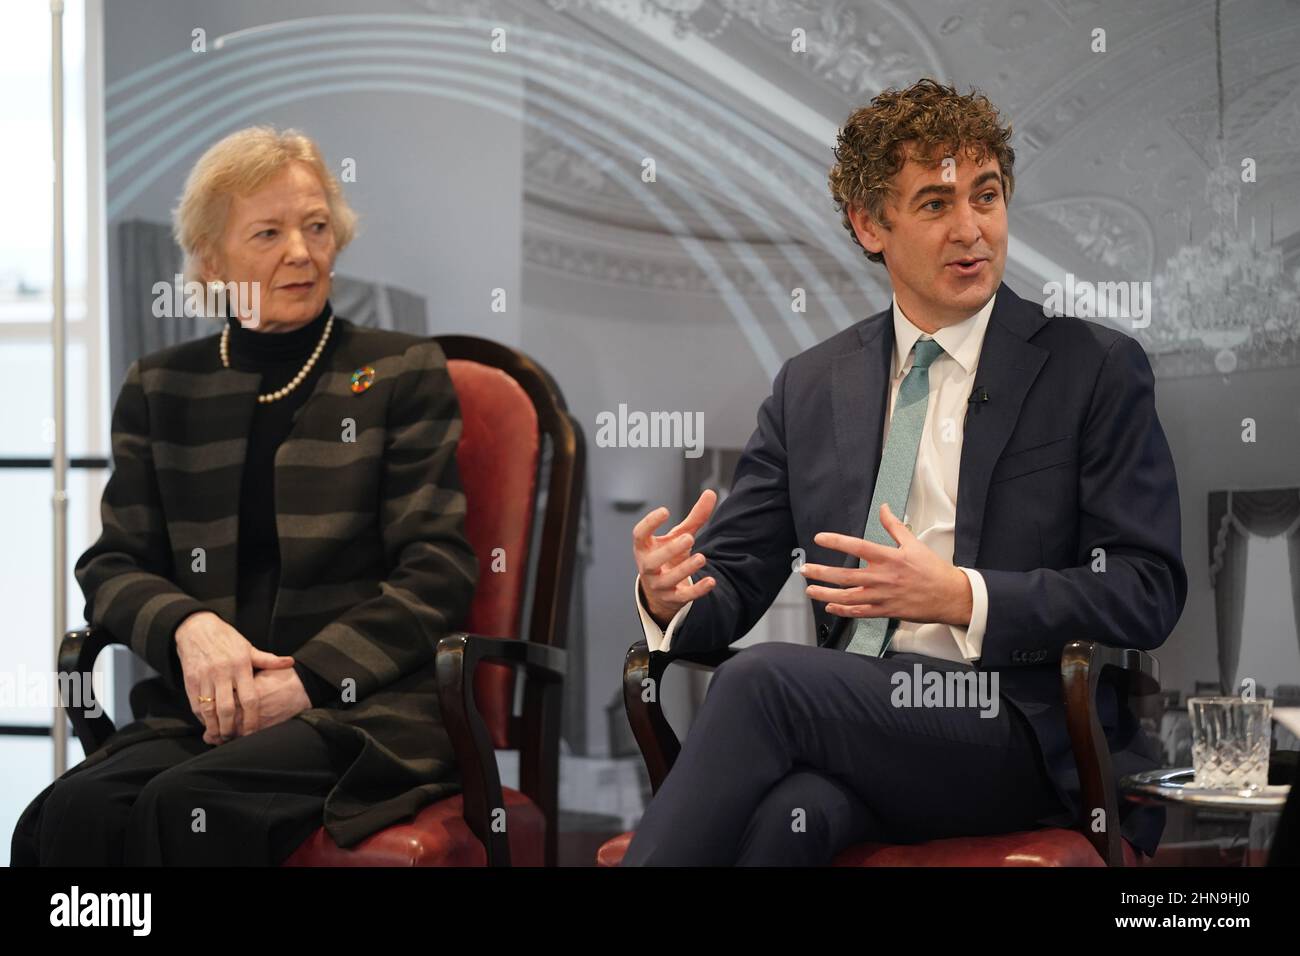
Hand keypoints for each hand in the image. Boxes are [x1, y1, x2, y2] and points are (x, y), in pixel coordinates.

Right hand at [174, 611, 295, 743]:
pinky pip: (196, 705)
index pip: (249, 698)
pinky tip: (208, 724)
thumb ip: (268, 660)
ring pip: (209, 710)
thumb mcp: (248, 647)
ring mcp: (205, 678)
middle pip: (227, 708)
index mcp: (240, 665)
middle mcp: (222, 673)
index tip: (253, 731)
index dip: (252, 718)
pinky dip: (202, 718)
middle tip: (234, 739)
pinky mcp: (190, 681)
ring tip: (221, 737)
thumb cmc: (226, 640)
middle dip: (231, 728)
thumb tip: (291, 662)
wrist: (196, 628)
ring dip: (215, 727)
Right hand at [632, 489, 718, 628]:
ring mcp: (658, 584)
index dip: (649, 523)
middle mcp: (647, 567)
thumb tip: (711, 493)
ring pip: (668, 580)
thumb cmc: (668, 555)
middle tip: (688, 538)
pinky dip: (697, 590)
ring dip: (685, 569)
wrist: (662, 588)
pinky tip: (711, 581)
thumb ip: (694, 517)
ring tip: (701, 558)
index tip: (664, 511)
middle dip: (670, 550)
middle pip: (652, 561)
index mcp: (644, 548)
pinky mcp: (672, 598)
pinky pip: (683, 596)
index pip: (639, 535)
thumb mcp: (679, 535)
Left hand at [800, 503, 972, 626]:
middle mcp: (882, 577)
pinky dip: (843, 610)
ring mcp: (883, 596)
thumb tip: (884, 508)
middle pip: (846, 575)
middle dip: (822, 573)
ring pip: (848, 597)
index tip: (820, 538)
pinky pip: (860, 612)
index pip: (858, 546)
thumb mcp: (914, 543)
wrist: (950, 596)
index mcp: (889, 558)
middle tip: (804, 570)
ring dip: (826, 594)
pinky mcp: (886, 611)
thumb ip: (894, 526)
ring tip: (810, 590)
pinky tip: (830, 607)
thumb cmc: (933, 570)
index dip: (837, 541)